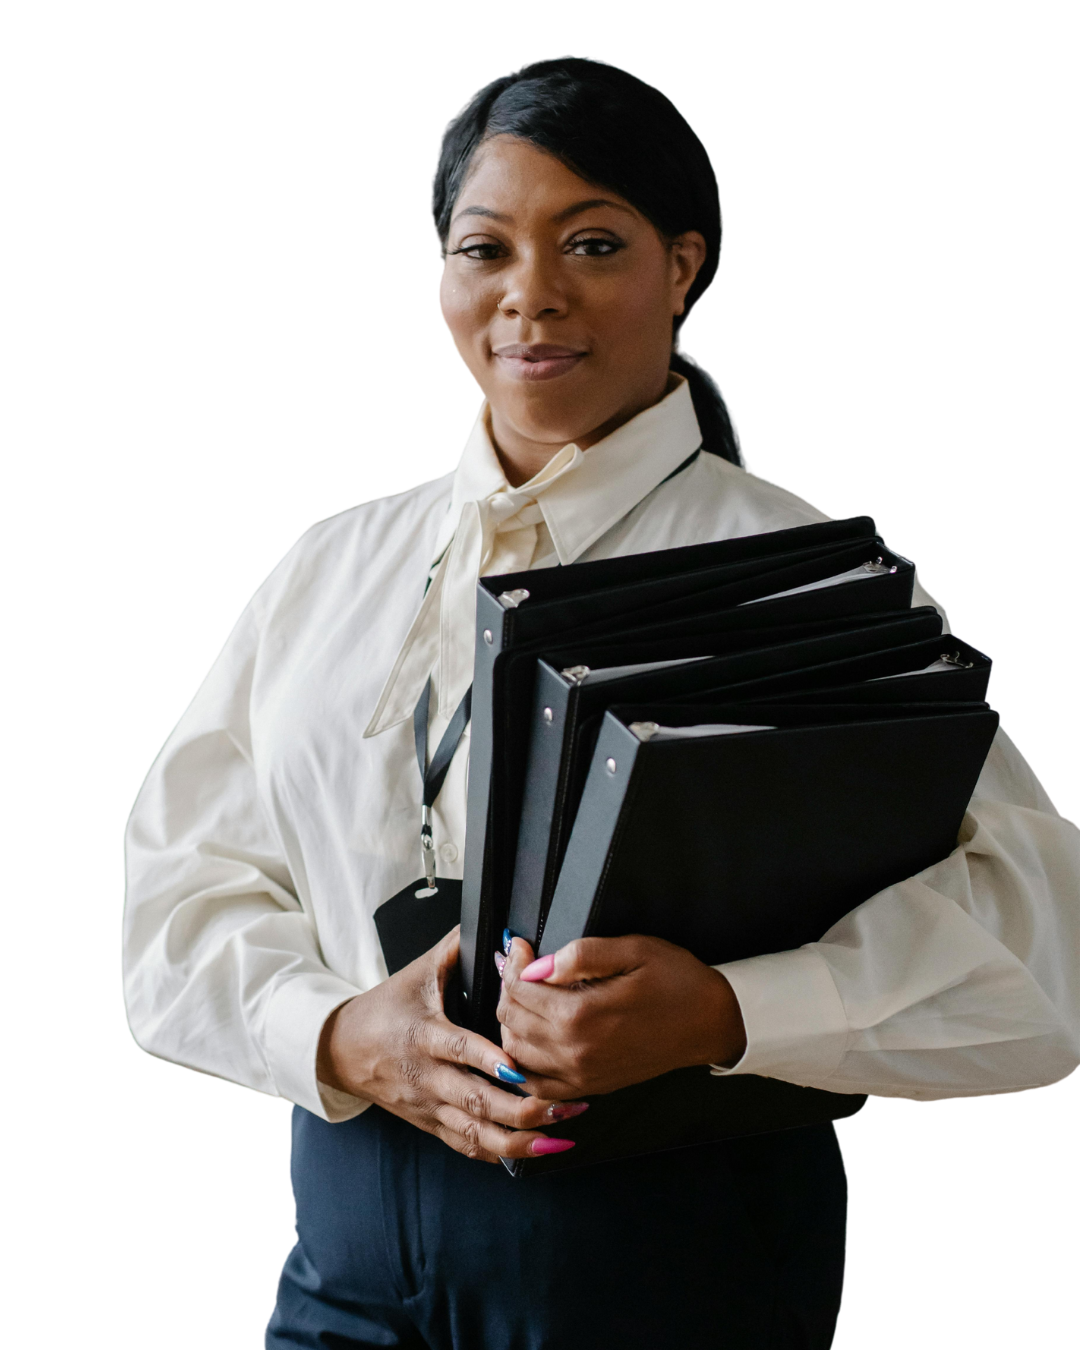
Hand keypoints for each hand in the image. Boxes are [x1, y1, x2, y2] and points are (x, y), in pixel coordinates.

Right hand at [316, 926, 587, 1163]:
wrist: (342, 1049)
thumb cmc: (385, 1007)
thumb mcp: (417, 973)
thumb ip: (456, 949)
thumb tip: (500, 926)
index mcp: (424, 1036)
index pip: (460, 1049)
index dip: (489, 1061)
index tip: (520, 1067)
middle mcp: (427, 1077)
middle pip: (475, 1101)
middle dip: (523, 1109)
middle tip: (565, 1107)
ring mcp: (429, 1106)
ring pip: (476, 1134)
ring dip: (520, 1141)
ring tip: (560, 1138)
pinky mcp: (430, 1125)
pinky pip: (467, 1146)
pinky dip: (500, 1154)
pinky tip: (534, 1152)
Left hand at [496, 933, 746, 1099]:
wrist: (710, 1024)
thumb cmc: (677, 982)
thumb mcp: (634, 950)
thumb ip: (582, 955)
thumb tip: (538, 964)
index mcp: (583, 1015)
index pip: (520, 989)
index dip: (513, 962)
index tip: (519, 945)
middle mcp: (576, 1051)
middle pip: (512, 1020)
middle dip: (508, 988)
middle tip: (521, 966)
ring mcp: (581, 1074)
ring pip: (516, 1052)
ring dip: (512, 1022)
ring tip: (527, 995)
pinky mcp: (589, 1086)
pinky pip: (536, 1084)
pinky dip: (523, 1061)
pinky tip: (532, 1037)